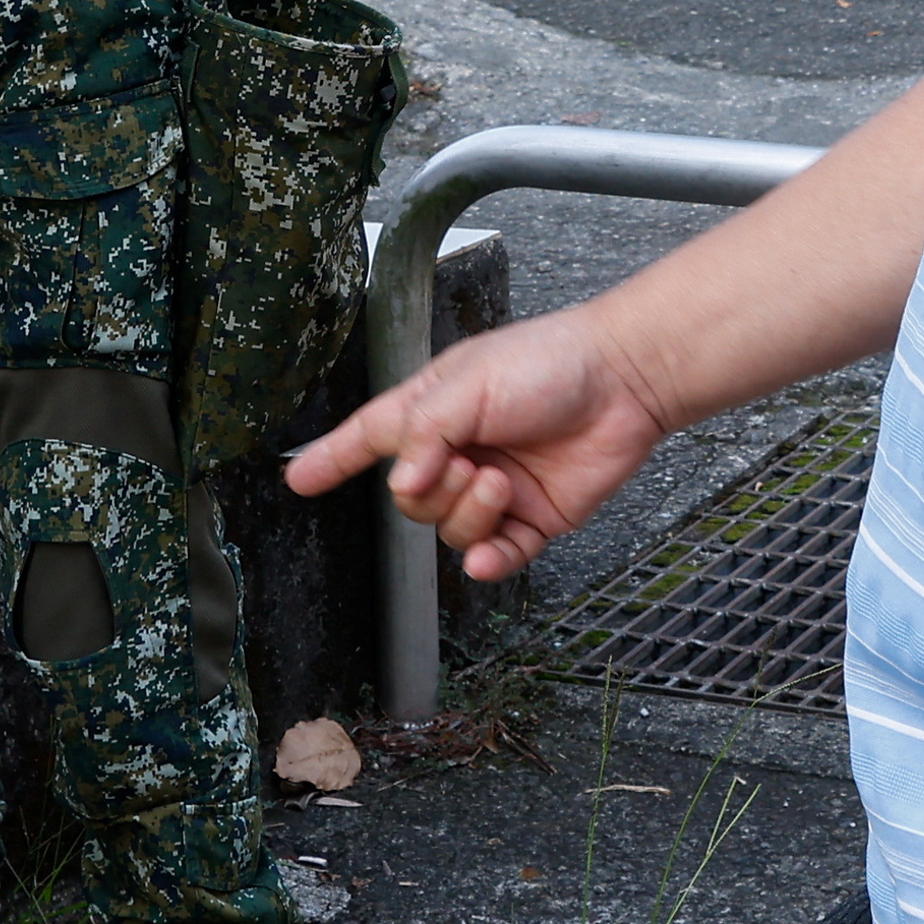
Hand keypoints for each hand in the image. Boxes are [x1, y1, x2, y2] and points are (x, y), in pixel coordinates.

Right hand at [282, 307, 680, 581]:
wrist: (625, 380)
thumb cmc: (548, 362)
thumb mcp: (468, 383)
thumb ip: (424, 433)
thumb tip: (400, 485)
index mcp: (433, 411)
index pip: (369, 439)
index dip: (331, 458)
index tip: (298, 480)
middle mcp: (459, 453)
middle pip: (411, 500)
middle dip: (431, 491)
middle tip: (467, 462)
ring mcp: (496, 490)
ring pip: (451, 531)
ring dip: (468, 514)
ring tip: (499, 480)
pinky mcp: (535, 519)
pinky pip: (497, 557)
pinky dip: (489, 562)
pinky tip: (489, 556)